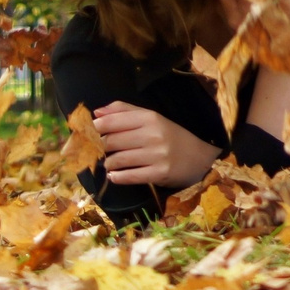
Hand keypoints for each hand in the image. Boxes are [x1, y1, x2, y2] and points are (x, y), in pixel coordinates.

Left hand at [95, 101, 220, 188]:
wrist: (200, 159)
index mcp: (151, 118)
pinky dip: (117, 177)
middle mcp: (154, 134)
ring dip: (108, 164)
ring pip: (118, 159)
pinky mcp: (160, 173)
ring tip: (109, 164)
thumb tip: (96, 113)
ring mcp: (157, 154)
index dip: (95, 128)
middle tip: (97, 151)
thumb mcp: (153, 118)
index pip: (113, 121)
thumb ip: (125, 111)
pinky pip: (129, 176)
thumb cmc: (172, 137)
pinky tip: (114, 176)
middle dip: (99, 148)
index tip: (88, 133)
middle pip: (111, 141)